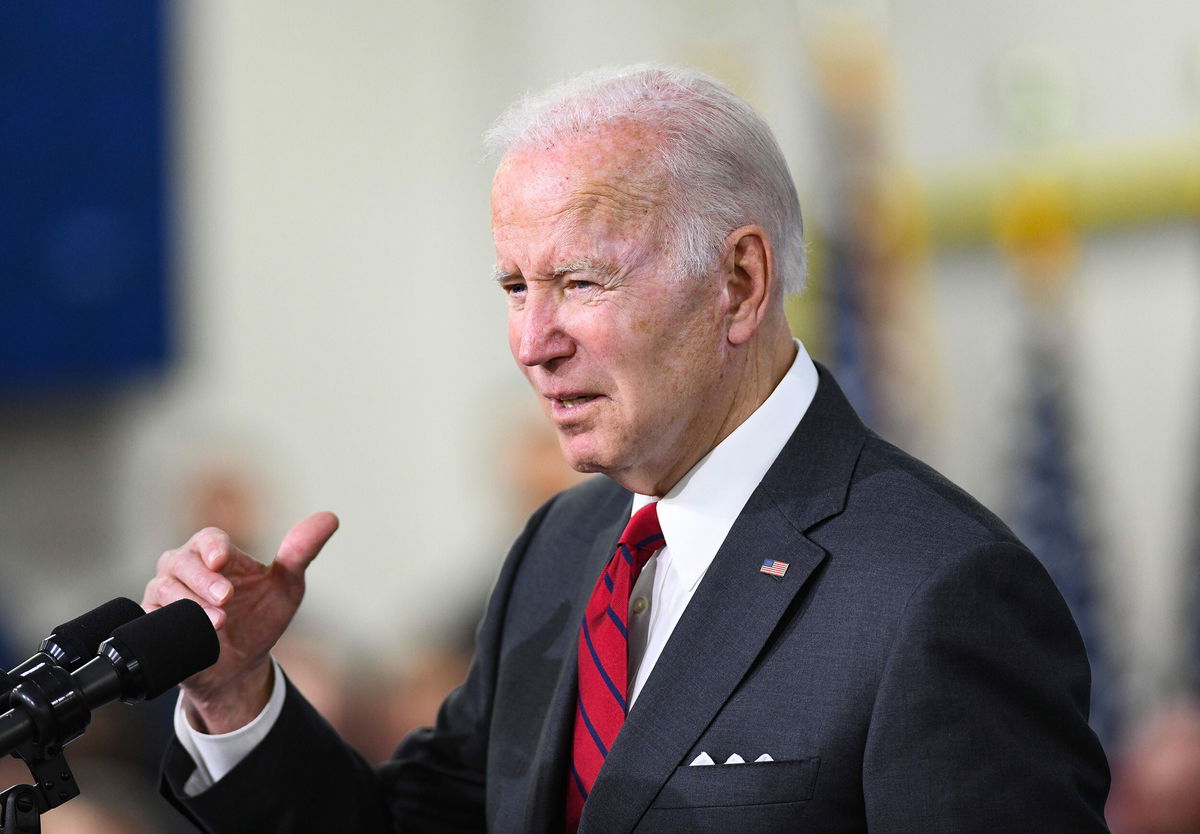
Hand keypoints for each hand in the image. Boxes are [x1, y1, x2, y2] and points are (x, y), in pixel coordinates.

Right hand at [142, 512, 338, 732]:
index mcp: (217, 555)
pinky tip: (188, 632)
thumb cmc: (260, 620)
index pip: (208, 539)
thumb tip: (330, 518)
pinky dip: (166, 622)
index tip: (222, 559)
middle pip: (182, 560)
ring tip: (218, 622)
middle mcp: (186, 570)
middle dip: (203, 579)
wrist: (240, 667)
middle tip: (226, 597)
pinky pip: (149, 617)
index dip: (212, 546)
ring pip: (164, 588)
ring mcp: (166, 596)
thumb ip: (301, 553)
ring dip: (190, 604)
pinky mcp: (153, 623)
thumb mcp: (287, 587)